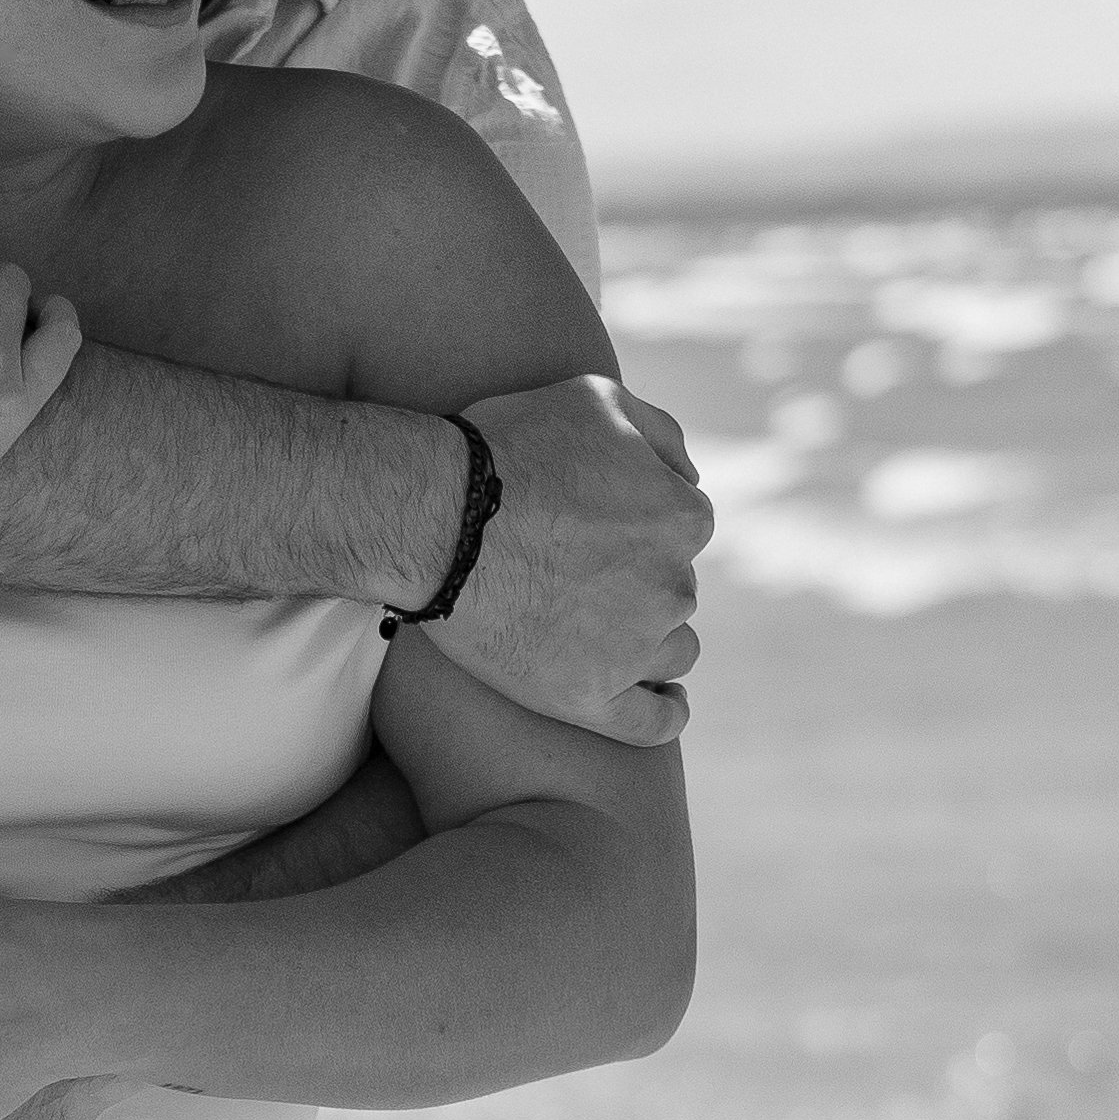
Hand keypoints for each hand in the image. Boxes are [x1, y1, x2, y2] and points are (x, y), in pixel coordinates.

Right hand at [426, 376, 707, 744]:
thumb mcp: (597, 396)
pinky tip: (662, 701)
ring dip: (648, 638)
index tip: (595, 524)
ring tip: (597, 626)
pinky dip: (664, 713)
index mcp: (682, 518)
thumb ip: (661, 434)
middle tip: (575, 568)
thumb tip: (686, 476)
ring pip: (672, 651)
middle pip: (674, 589)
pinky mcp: (588, 698)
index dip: (638, 522)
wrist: (432, 515)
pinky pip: (653, 723)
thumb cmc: (508, 447)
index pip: (682, 526)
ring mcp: (632, 649)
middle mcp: (672, 588)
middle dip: (638, 580)